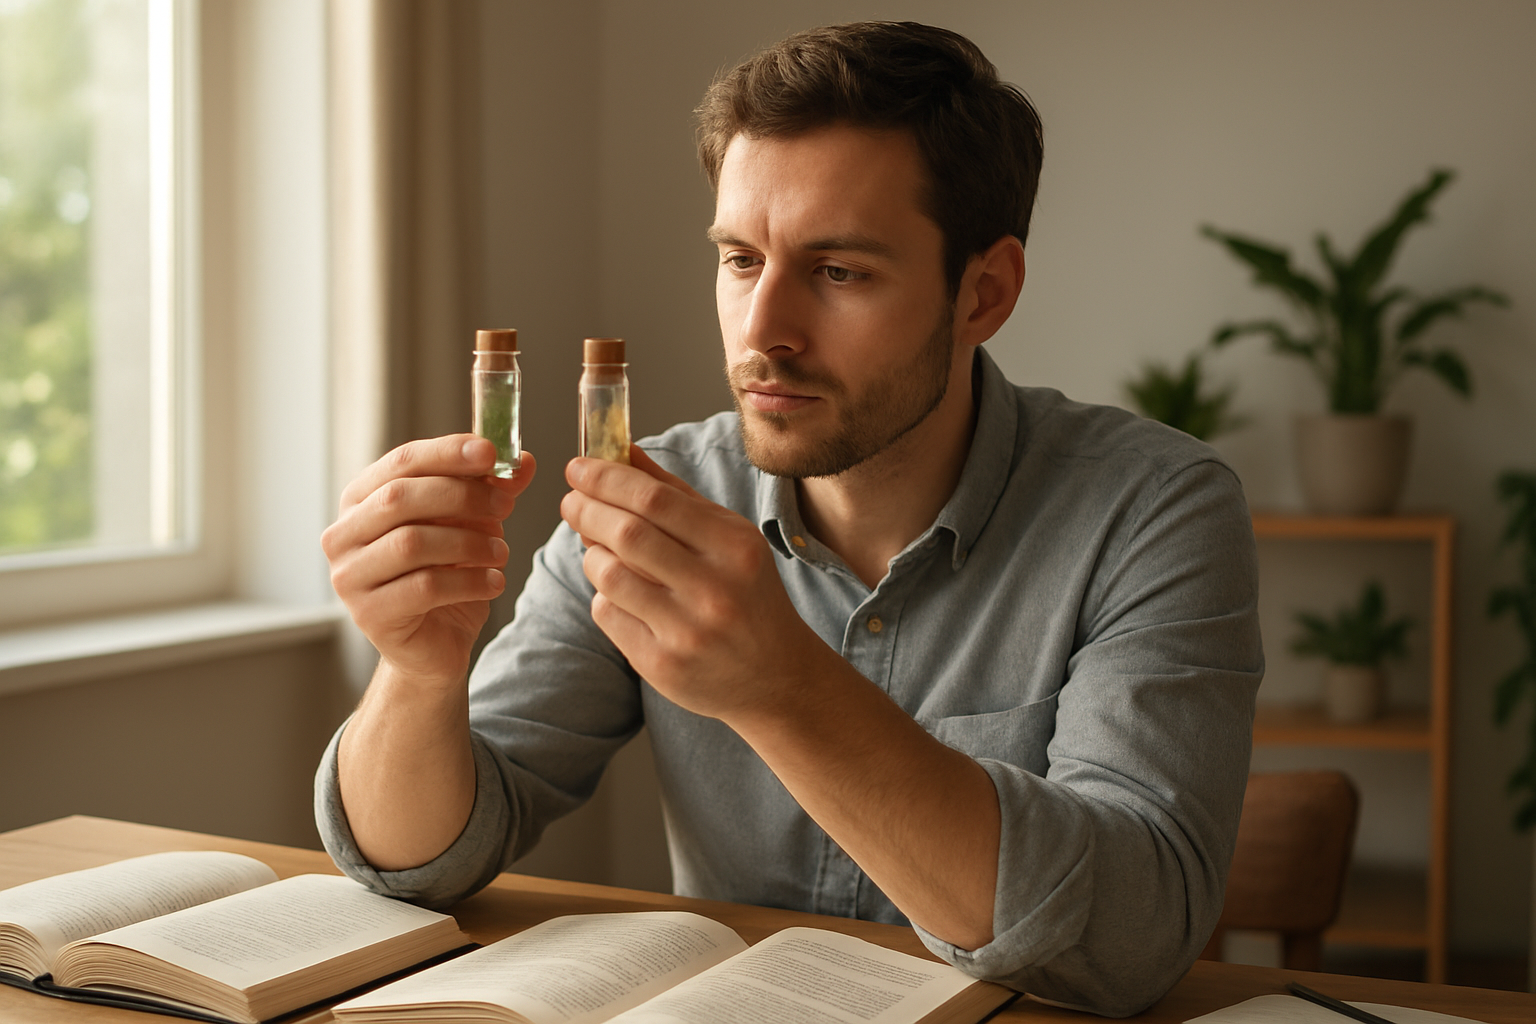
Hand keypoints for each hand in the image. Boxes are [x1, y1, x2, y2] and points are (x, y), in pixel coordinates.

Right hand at [323, 435, 536, 685]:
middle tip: (506, 504)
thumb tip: (525, 460)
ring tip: (501, 552)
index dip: (446, 452)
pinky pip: (424, 587)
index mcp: (361, 500)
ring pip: (412, 543)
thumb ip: (492, 491)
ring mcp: (349, 576)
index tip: (490, 451)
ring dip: (469, 542)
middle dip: (461, 496)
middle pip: (400, 498)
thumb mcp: (473, 525)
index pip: (401, 462)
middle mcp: (342, 535)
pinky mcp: (369, 615)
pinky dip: (469, 581)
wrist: (436, 644)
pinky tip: (495, 582)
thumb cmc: (447, 576)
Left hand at [560, 447, 827, 721]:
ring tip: (599, 550)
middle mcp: (713, 588)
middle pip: (627, 534)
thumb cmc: (747, 594)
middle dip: (586, 510)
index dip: (607, 478)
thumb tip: (623, 452)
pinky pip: (607, 614)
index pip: (654, 500)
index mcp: (734, 546)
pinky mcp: (662, 665)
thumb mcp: (729, 538)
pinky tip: (621, 593)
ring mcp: (687, 630)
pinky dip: (604, 595)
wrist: (775, 674)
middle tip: (572, 502)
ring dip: (592, 555)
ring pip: (608, 575)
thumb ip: (676, 495)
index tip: (578, 468)